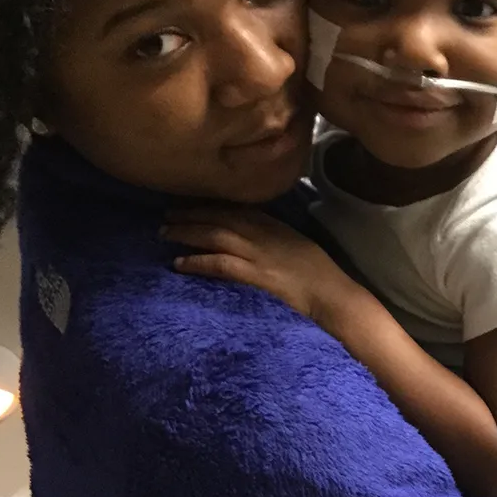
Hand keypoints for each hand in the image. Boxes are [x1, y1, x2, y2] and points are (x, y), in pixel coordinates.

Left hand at [163, 208, 356, 325]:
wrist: (332, 294)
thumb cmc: (320, 274)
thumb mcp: (297, 244)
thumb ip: (275, 236)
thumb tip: (256, 234)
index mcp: (274, 225)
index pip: (236, 209)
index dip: (210, 205)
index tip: (189, 203)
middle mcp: (263, 233)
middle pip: (220, 217)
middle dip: (191, 213)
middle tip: (166, 213)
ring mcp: (258, 253)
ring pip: (215, 235)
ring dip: (187, 232)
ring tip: (164, 232)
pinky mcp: (255, 274)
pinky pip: (219, 264)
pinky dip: (197, 261)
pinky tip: (178, 263)